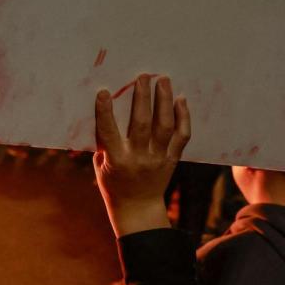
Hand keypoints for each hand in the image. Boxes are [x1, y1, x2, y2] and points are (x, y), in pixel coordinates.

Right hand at [93, 75, 189, 237]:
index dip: (105, 111)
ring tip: (163, 80)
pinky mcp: (172, 159)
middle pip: (142, 123)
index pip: (109, 132)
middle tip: (143, 76)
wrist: (137, 207)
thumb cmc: (113, 183)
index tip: (104, 91)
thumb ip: (104, 141)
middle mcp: (138, 158)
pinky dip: (183, 116)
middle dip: (142, 98)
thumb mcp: (100, 164)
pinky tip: (181, 100)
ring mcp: (158, 159)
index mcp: (116, 160)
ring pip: (164, 126)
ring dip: (164, 100)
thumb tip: (106, 110)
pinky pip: (181, 135)